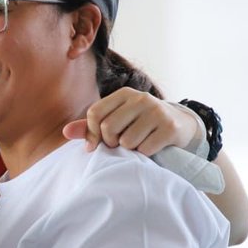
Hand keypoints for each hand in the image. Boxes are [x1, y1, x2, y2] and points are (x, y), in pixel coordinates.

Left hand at [62, 87, 201, 155]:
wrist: (182, 124)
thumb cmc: (141, 124)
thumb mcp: (118, 119)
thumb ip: (91, 126)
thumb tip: (65, 132)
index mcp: (124, 94)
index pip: (95, 113)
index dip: (91, 133)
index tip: (94, 146)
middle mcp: (141, 98)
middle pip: (109, 128)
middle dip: (110, 143)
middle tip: (119, 145)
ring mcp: (157, 112)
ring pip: (127, 141)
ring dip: (130, 150)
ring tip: (138, 144)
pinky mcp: (170, 128)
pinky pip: (145, 149)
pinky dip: (145, 154)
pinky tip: (151, 147)